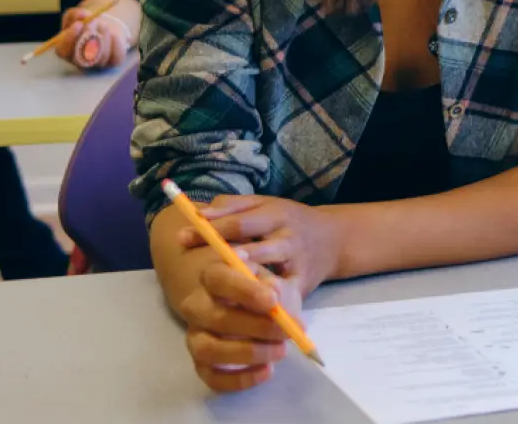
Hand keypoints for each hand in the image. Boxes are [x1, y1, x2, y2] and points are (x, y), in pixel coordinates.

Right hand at [55, 6, 131, 70]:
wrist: (103, 27)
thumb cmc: (85, 23)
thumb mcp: (76, 16)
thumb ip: (75, 14)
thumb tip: (84, 14)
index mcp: (65, 50)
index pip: (62, 51)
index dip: (69, 39)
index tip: (78, 24)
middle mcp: (80, 61)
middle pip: (81, 57)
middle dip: (88, 38)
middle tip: (94, 21)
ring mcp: (96, 64)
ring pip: (100, 57)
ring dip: (103, 38)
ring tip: (104, 24)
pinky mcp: (112, 62)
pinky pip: (116, 57)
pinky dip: (116, 44)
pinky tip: (114, 34)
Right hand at [177, 257, 303, 392]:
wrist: (242, 305)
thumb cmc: (259, 289)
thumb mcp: (271, 280)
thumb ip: (273, 285)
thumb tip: (274, 292)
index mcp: (213, 276)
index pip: (220, 279)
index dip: (246, 291)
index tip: (273, 301)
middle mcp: (197, 306)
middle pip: (217, 318)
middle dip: (256, 327)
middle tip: (288, 332)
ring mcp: (195, 336)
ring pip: (209, 350)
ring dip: (248, 354)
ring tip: (280, 351)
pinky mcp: (200, 362)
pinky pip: (211, 377)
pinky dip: (239, 380)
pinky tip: (266, 371)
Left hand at [178, 195, 343, 298]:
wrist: (335, 239)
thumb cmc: (290, 220)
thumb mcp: (266, 204)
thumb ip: (233, 207)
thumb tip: (198, 213)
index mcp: (275, 213)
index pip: (238, 222)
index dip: (210, 230)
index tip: (182, 239)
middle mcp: (286, 237)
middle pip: (254, 249)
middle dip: (228, 259)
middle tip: (204, 269)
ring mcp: (296, 263)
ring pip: (272, 276)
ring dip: (250, 284)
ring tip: (230, 290)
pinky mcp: (303, 286)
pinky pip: (285, 297)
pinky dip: (271, 305)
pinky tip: (253, 313)